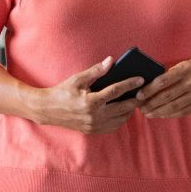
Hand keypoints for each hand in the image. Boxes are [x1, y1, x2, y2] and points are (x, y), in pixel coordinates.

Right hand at [22, 56, 142, 133]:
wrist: (47, 110)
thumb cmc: (62, 92)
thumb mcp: (77, 79)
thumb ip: (96, 71)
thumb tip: (111, 61)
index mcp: (90, 101)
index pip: (116, 91)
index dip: (130, 84)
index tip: (141, 79)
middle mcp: (94, 116)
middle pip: (123, 108)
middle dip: (135, 99)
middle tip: (143, 92)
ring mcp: (93, 125)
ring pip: (120, 119)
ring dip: (129, 110)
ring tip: (133, 101)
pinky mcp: (92, 130)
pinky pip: (113, 127)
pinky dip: (120, 119)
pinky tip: (122, 111)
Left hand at [138, 54, 190, 117]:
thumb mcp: (185, 65)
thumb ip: (170, 74)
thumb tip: (148, 85)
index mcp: (186, 69)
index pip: (163, 80)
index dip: (149, 89)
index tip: (138, 95)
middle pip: (167, 96)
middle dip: (151, 103)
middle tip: (140, 108)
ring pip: (174, 106)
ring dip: (158, 111)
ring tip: (148, 113)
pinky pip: (183, 111)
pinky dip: (170, 114)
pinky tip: (161, 115)